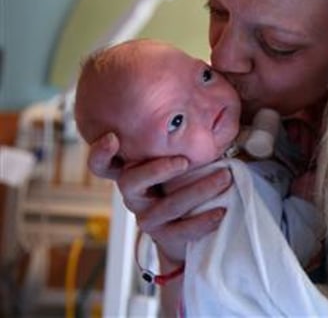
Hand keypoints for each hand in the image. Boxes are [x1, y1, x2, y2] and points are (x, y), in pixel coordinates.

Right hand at [86, 132, 232, 262]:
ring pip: (166, 206)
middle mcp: (134, 195)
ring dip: (197, 190)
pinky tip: (220, 210)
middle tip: (184, 160)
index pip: (102, 165)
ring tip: (223, 178)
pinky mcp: (163, 236)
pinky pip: (181, 231)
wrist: (186, 227)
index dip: (100, 153)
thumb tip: (201, 95)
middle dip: (157, 170)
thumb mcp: (180, 153)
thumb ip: (179, 134)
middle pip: (131, 183)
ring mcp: (146, 217)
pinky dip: (202, 221)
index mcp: (133, 171)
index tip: (113, 138)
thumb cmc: (185, 177)